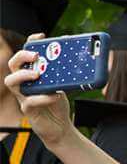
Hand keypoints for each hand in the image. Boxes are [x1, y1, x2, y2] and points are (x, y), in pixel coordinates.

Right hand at [4, 33, 73, 147]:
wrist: (60, 127)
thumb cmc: (58, 103)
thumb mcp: (63, 85)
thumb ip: (65, 73)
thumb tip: (78, 56)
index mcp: (31, 74)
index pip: (25, 55)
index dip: (30, 43)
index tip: (41, 36)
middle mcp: (24, 83)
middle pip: (13, 65)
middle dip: (22, 57)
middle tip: (36, 56)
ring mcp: (23, 96)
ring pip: (11, 82)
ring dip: (24, 75)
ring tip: (38, 75)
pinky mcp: (28, 110)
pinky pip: (29, 102)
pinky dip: (42, 98)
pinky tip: (54, 96)